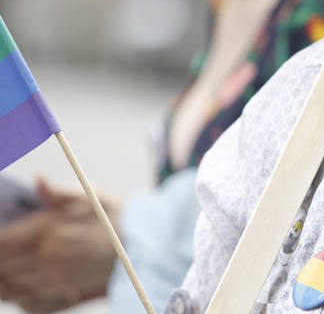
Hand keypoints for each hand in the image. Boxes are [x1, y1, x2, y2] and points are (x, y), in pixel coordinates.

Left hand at [0, 179, 121, 312]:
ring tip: (6, 268)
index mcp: (49, 230)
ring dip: (4, 278)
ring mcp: (55, 280)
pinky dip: (19, 294)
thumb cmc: (121, 217)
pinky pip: (28, 301)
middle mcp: (47, 258)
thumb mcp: (91, 194)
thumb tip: (37, 180)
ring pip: (11, 286)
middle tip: (2, 251)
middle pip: (1, 267)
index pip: (1, 242)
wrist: (150, 244)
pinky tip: (21, 283)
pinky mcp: (65, 294)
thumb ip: (58, 191)